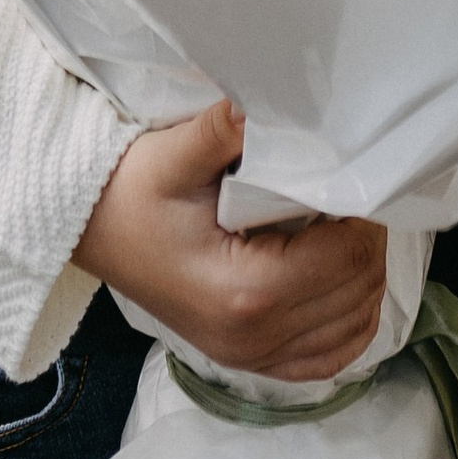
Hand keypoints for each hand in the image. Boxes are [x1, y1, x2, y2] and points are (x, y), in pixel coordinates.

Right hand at [72, 100, 388, 378]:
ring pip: (356, 324)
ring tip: (340, 227)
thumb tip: (263, 99)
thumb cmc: (130, 193)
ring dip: (363, 275)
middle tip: (347, 192)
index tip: (348, 174)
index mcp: (246, 290)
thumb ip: (224, 130)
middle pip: (361, 290)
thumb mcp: (173, 155)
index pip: (350, 256)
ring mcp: (252, 356)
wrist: (89, 232)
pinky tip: (338, 281)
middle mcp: (255, 336)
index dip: (363, 211)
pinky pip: (329, 358)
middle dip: (368, 238)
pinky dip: (349, 321)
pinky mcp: (249, 359)